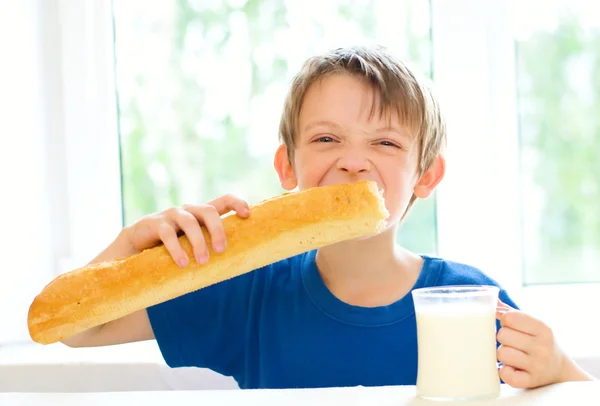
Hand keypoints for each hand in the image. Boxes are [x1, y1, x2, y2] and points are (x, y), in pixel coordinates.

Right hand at [124, 194, 249, 266]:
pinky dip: (177, 249)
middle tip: (221, 250)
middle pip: (208, 210)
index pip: (224, 199)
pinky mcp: (154, 224)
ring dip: (198, 242)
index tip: (247, 215)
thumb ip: (210, 246)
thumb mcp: (193, 242)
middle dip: (218, 230)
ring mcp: (171, 214)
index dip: (237, 203)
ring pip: (189, 222)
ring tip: (203, 261)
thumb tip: (238, 264)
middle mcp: (188, 210)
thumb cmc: (173, 246)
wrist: (136, 244)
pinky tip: (183, 263)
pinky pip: (167, 234)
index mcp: (202, 213)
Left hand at [496, 300, 593, 387]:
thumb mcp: (532, 325)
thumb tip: (490, 297)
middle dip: (503, 337)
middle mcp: (542, 347)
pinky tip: (511, 368)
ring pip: (501, 353)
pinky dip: (504, 372)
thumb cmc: (539, 342)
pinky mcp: (530, 381)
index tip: (511, 326)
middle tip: (512, 342)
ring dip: (503, 354)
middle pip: (502, 335)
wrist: (559, 370)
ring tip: (512, 355)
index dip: (505, 321)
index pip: (509, 317)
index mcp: (543, 329)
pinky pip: (506, 375)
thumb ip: (510, 311)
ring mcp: (537, 366)